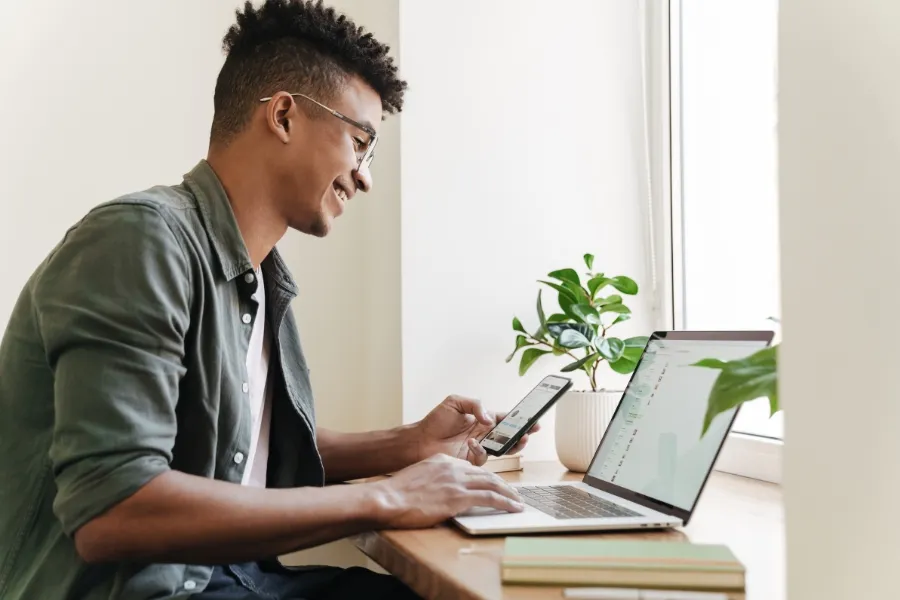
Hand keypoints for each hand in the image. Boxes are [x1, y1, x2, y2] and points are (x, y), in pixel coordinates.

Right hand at [373, 455, 524, 528]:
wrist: (387, 498)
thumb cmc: (397, 493)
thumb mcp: (418, 477)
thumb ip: (434, 479)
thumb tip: (441, 490)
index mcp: (442, 460)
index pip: (471, 467)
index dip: (485, 477)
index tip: (493, 484)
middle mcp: (453, 466)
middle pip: (486, 473)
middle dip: (502, 483)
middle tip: (513, 492)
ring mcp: (457, 481)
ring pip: (492, 483)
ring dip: (509, 493)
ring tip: (518, 501)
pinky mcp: (459, 497)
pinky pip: (490, 497)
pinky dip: (506, 502)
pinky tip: (514, 508)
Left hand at [414, 395, 540, 465]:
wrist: (419, 440)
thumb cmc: (435, 421)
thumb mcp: (455, 402)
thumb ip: (475, 404)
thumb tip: (489, 418)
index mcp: (482, 419)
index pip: (505, 419)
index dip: (520, 419)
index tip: (533, 419)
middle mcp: (483, 434)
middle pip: (509, 435)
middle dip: (523, 433)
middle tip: (531, 431)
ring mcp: (478, 448)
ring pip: (503, 449)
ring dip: (513, 445)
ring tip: (521, 439)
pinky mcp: (471, 460)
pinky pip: (483, 457)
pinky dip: (481, 450)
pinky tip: (473, 442)